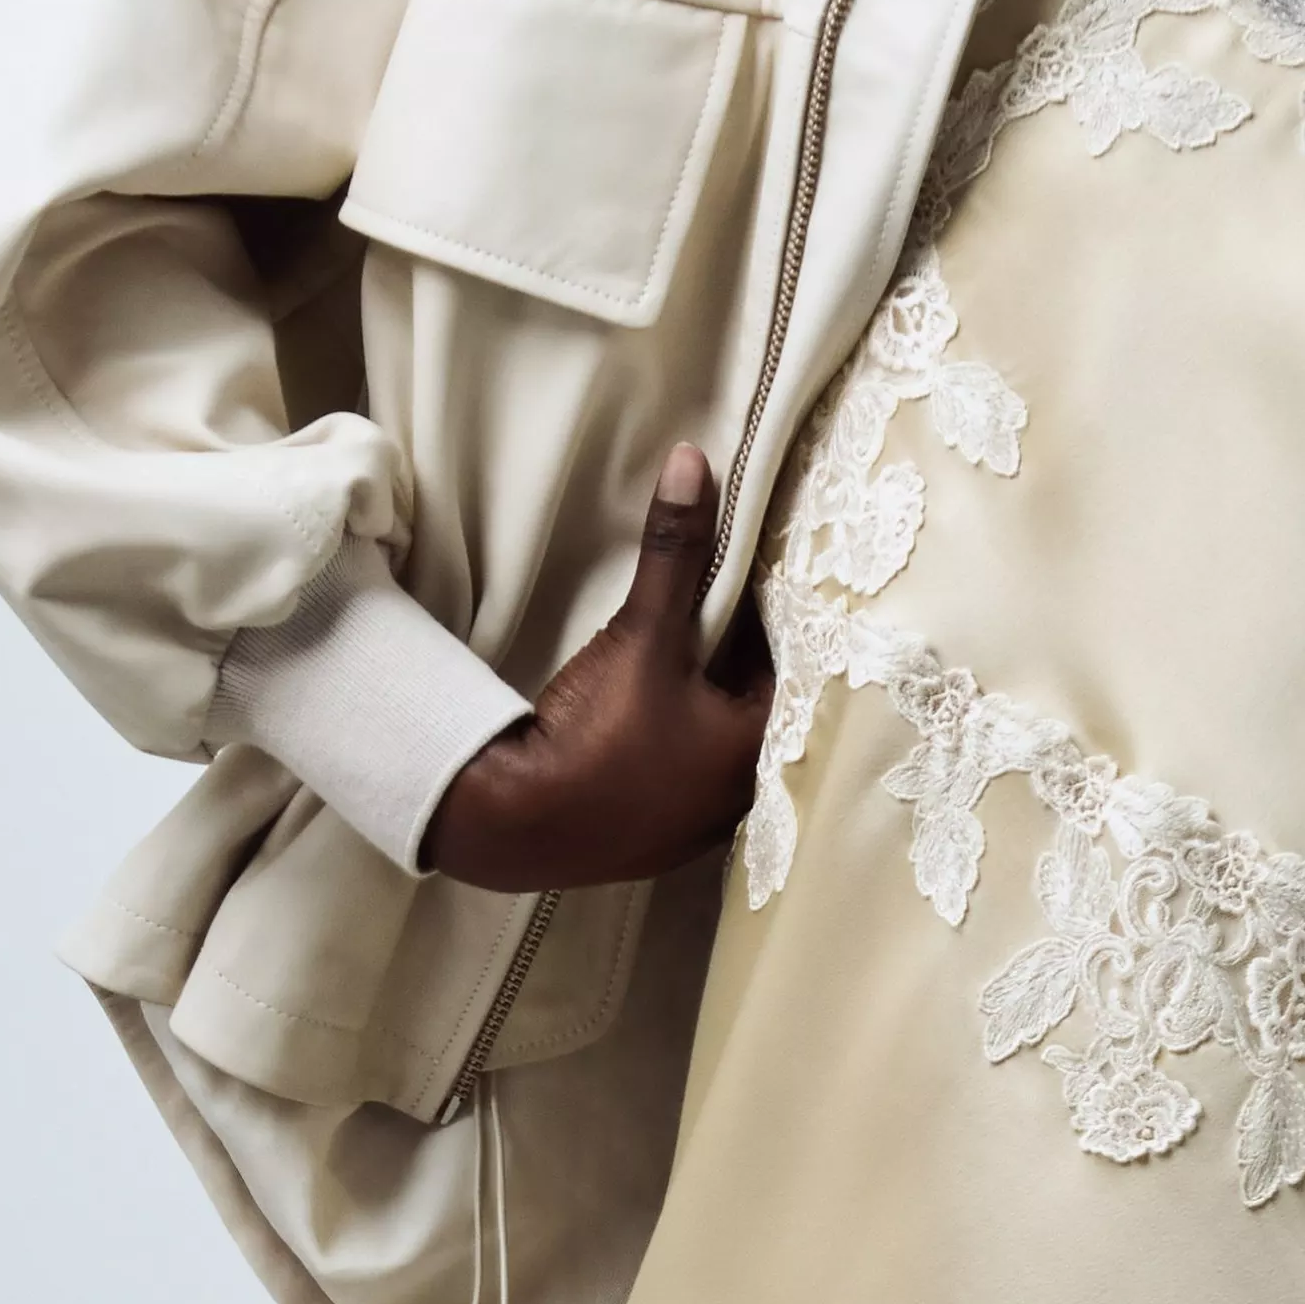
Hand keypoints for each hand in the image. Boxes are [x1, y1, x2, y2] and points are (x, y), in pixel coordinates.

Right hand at [417, 456, 775, 893]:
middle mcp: (742, 798)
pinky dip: (674, 744)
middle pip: (756, 711)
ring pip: (716, 746)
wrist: (512, 824)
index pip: (792, 669)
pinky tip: (647, 717)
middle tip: (719, 608)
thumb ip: (675, 552)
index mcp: (760, 751)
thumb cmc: (599, 733)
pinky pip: (682, 776)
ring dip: (703, 706)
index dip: (772, 621)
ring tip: (682, 654)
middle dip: (739, 663)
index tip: (755, 580)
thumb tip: (693, 463)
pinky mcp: (654, 840)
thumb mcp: (643, 633)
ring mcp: (697, 828)